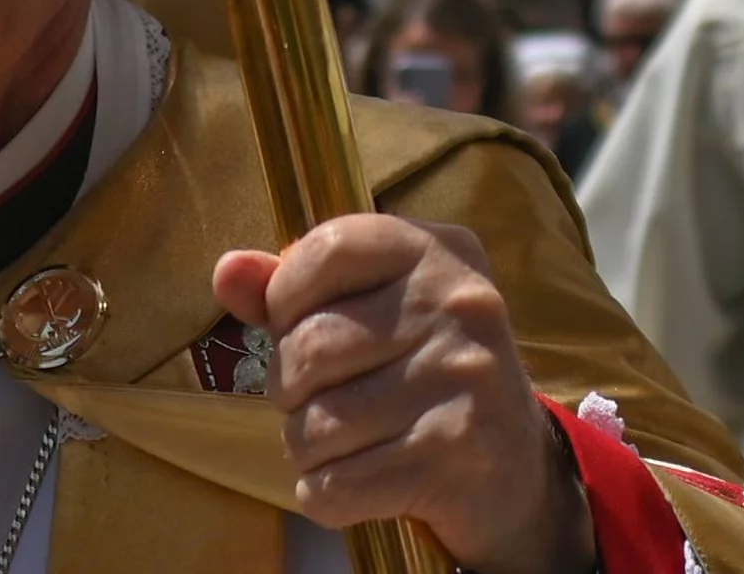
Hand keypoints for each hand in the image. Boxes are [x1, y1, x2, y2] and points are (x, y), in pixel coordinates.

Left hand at [213, 215, 594, 573]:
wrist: (517, 471)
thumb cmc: (421, 371)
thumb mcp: (369, 308)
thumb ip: (292, 288)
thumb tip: (226, 271)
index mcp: (436, 251)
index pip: (326, 248)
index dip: (286, 295)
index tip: (298, 323)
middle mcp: (458, 305)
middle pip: (309, 347)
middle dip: (290, 384)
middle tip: (318, 396)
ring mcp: (462, 380)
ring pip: (316, 424)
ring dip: (306, 445)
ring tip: (339, 440)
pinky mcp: (455, 457)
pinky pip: (335, 485)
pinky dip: (325, 494)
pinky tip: (355, 480)